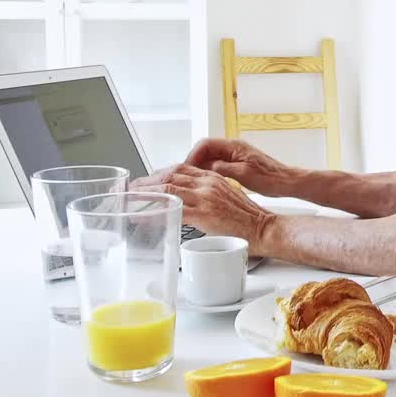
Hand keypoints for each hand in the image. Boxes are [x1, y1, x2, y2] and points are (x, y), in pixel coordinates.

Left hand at [134, 164, 273, 243]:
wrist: (264, 228)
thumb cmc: (248, 219)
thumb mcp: (227, 198)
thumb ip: (208, 195)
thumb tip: (191, 202)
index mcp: (214, 178)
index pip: (180, 168)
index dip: (160, 173)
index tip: (148, 180)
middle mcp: (208, 183)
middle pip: (170, 174)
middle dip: (148, 180)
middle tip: (133, 187)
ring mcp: (205, 197)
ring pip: (167, 188)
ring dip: (145, 192)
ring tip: (131, 197)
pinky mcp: (204, 213)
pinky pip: (171, 208)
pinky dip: (152, 210)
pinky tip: (141, 214)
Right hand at [184, 138, 299, 196]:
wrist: (287, 183)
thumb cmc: (270, 179)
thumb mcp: (243, 175)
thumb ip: (222, 169)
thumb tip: (205, 167)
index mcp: (234, 146)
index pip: (204, 144)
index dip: (192, 155)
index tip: (185, 168)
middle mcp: (234, 148)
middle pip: (205, 150)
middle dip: (193, 162)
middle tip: (185, 176)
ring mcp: (236, 156)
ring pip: (211, 158)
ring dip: (201, 168)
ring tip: (193, 181)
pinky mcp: (238, 164)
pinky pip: (218, 165)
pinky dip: (210, 172)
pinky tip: (207, 184)